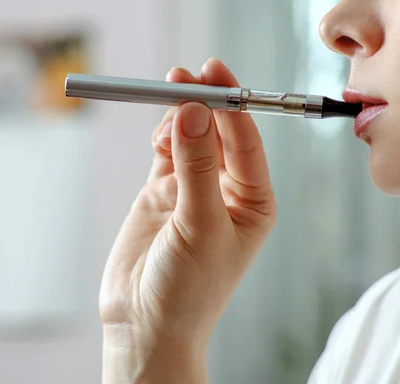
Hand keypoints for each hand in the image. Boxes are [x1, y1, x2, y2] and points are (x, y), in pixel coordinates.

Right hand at [100, 58, 276, 382]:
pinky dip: (163, 137)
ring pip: (191, 138)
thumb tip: (193, 112)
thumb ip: (195, 168)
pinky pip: (166, 152)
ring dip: (181, 117)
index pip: (246, 142)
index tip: (213, 74)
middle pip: (219, 133)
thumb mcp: (199, 226)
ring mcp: (193, 189)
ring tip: (168, 99)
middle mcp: (228, 191)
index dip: (232, 105)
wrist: (145, 325)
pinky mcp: (162, 192)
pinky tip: (159, 133)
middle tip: (184, 76)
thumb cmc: (188, 290)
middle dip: (204, 103)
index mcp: (254, 202)